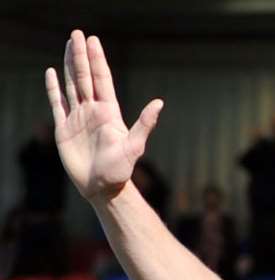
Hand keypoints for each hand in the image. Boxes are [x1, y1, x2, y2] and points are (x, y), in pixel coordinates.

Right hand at [44, 31, 163, 202]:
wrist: (102, 188)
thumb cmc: (121, 171)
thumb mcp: (135, 146)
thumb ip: (145, 123)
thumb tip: (159, 102)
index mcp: (109, 112)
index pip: (101, 80)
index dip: (97, 60)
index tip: (92, 40)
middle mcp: (93, 111)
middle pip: (84, 77)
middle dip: (80, 55)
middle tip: (77, 33)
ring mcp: (78, 118)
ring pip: (71, 85)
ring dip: (68, 65)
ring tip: (68, 46)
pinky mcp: (63, 129)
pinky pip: (57, 104)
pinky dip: (53, 88)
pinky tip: (52, 73)